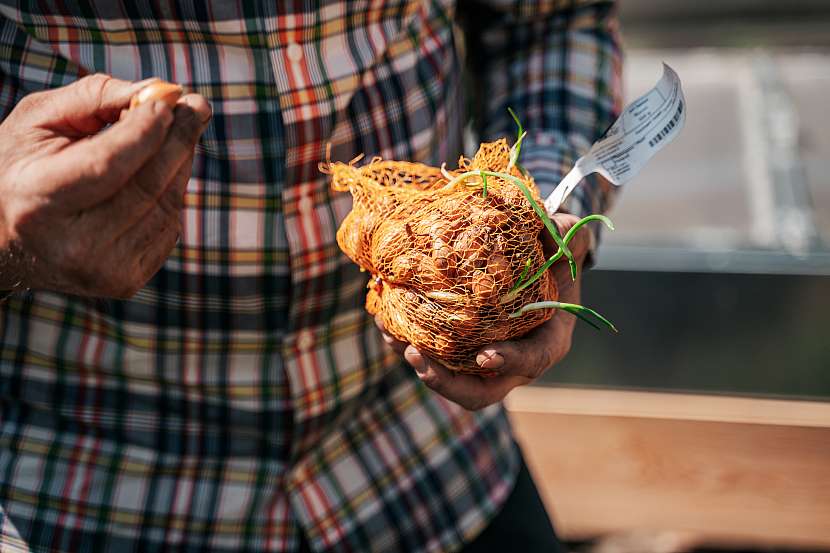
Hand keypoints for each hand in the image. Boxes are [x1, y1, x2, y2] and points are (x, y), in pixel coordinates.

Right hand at [0, 74, 210, 297]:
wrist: (5, 240)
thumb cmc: (25, 166)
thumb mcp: (39, 121)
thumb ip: (96, 98)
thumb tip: (162, 92)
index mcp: (39, 201)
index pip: (107, 165)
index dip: (144, 131)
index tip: (171, 99)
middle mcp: (73, 245)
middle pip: (146, 186)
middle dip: (178, 140)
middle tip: (197, 106)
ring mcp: (104, 270)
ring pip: (166, 205)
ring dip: (178, 164)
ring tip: (172, 134)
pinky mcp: (127, 280)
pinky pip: (168, 226)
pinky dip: (169, 193)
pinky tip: (152, 176)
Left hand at [376, 212, 590, 410]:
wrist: (538, 259)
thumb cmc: (556, 251)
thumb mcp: (570, 238)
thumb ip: (566, 234)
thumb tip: (549, 227)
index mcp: (548, 340)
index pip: (533, 360)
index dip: (510, 362)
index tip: (484, 357)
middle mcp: (514, 359)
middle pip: (481, 391)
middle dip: (446, 383)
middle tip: (416, 356)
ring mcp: (483, 357)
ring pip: (449, 378)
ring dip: (418, 365)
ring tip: (390, 336)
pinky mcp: (460, 347)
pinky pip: (433, 355)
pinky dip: (407, 341)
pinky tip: (384, 319)